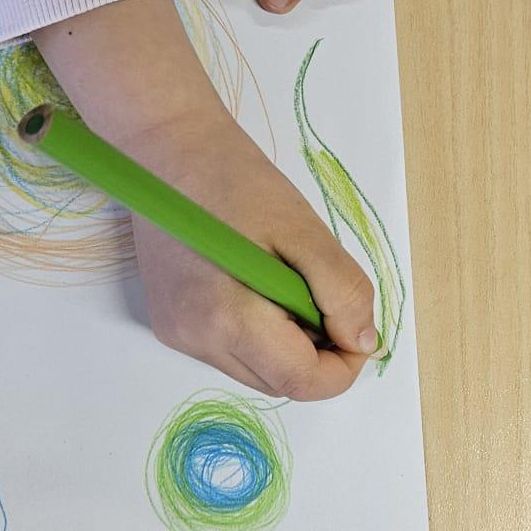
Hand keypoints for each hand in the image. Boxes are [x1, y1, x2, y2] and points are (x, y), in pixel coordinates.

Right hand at [34, 0, 376, 397]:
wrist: (167, 147)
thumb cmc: (235, 178)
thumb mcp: (304, 229)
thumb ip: (341, 290)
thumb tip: (363, 343)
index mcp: (226, 318)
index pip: (300, 381)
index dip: (343, 368)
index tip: (359, 330)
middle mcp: (195, 339)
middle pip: (279, 382)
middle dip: (318, 355)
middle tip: (328, 298)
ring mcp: (177, 334)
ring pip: (256, 371)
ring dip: (289, 345)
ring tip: (291, 284)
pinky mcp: (170, 323)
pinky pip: (231, 350)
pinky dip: (260, 333)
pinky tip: (261, 285)